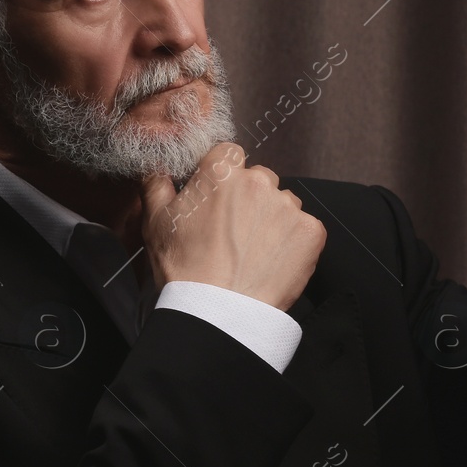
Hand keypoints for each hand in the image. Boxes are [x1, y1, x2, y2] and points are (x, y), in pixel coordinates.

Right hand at [140, 143, 326, 310]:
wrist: (218, 312)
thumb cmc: (184, 269)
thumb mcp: (155, 223)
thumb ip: (156, 185)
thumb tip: (156, 168)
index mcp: (222, 171)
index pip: (229, 154)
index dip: (223, 176)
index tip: (218, 199)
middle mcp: (259, 181)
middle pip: (259, 179)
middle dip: (249, 199)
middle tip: (234, 232)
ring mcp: (288, 206)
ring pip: (283, 203)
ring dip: (272, 219)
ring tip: (253, 251)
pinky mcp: (311, 232)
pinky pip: (304, 227)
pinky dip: (293, 241)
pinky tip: (272, 261)